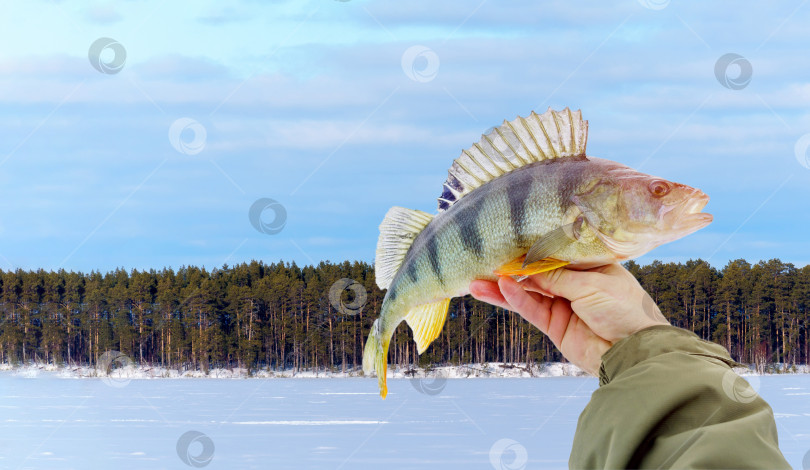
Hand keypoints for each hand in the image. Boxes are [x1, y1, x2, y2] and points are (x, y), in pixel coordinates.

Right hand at [469, 263, 668, 375]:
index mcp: (590, 266)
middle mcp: (574, 284)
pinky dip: (514, 299)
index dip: (531, 248)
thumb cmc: (625, 309)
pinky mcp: (554, 326)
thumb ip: (556, 275)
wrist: (635, 351)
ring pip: (526, 292)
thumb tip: (525, 265)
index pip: (554, 253)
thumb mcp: (591, 284)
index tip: (507, 239)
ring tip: (476, 279)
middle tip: (483, 258)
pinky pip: (530, 310)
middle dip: (510, 267)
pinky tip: (498, 288)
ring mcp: (563, 305)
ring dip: (502, 286)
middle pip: (536, 273)